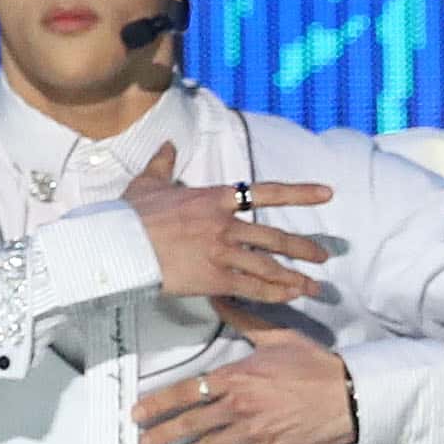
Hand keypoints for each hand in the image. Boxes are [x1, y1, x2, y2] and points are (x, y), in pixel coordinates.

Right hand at [123, 143, 337, 304]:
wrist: (116, 244)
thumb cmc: (130, 214)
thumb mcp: (147, 183)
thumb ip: (163, 164)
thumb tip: (168, 145)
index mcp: (214, 198)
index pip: (266, 191)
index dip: (300, 193)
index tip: (327, 193)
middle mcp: (225, 224)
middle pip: (275, 237)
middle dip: (304, 248)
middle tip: (323, 256)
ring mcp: (221, 252)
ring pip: (269, 266)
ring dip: (295, 278)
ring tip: (314, 287)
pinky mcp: (213, 278)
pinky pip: (252, 288)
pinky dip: (274, 294)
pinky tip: (289, 298)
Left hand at [134, 327, 356, 443]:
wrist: (350, 395)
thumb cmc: (316, 364)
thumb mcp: (278, 337)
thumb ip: (244, 321)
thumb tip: (218, 298)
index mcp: (236, 377)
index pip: (185, 392)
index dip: (157, 404)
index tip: (138, 413)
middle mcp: (238, 407)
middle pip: (189, 424)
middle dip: (161, 435)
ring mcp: (254, 433)